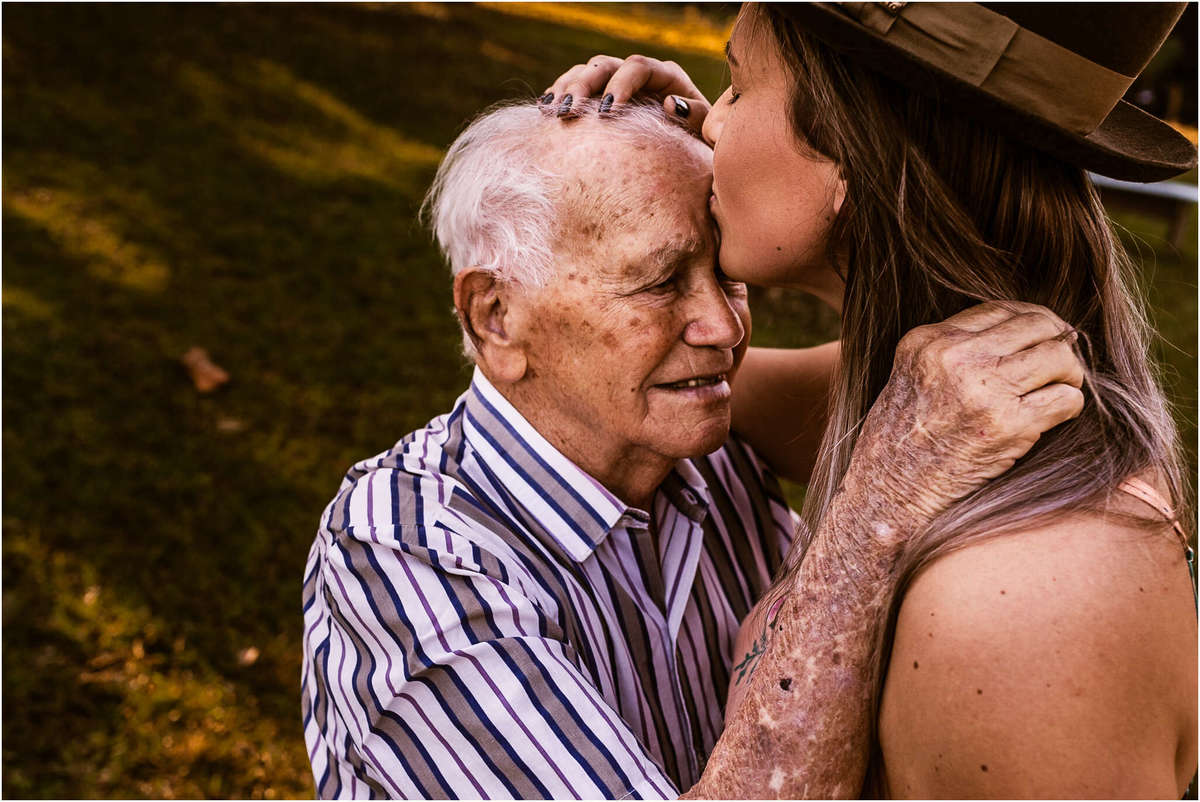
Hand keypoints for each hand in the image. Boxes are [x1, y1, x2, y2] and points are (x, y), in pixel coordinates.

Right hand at [541, 54, 710, 134]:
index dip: (620, 84)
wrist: (687, 158)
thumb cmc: (700, 146)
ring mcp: (616, 85)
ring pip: (585, 73)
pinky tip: (545, 111)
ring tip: (552, 113)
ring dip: (565, 89)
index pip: (638, 67)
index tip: (607, 112)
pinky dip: (559, 96)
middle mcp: (638, 75)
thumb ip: (695, 115)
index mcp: (666, 77)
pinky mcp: (600, 99)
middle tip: (568, 112)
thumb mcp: (706, 133)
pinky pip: (575, 89)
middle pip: (604, 66)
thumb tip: (669, 103)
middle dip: (583, 86)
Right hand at [849, 301, 1084, 529]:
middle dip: (1058, 345)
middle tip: (1061, 368)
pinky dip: (1070, 409)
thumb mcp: (912, 378)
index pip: (999, 310)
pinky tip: (1053, 420)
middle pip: (1037, 325)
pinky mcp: (1006, 425)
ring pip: (1059, 357)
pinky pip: (1066, 399)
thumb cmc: (901, 442)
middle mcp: (953, 357)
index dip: (1032, 322)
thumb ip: (951, 352)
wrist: (889, 495)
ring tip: (1059, 393)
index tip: (1044, 339)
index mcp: (926, 342)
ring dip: (1069, 376)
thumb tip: (1021, 334)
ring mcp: (981, 390)